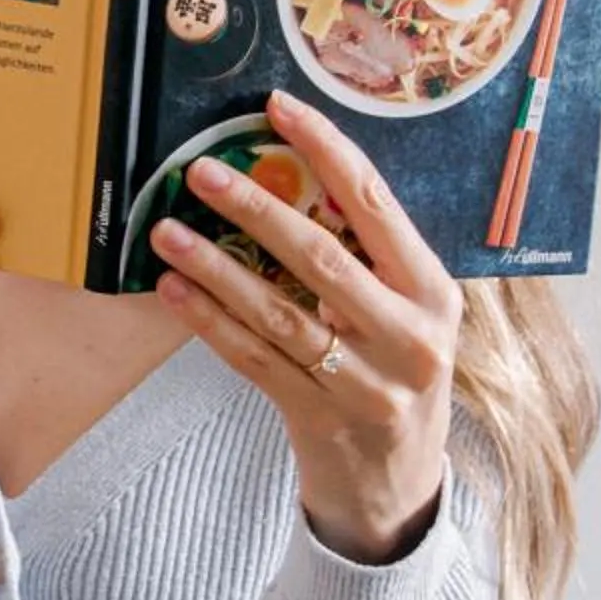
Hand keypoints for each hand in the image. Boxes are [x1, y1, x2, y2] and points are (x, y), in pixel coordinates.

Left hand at [148, 90, 461, 563]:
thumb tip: (293, 183)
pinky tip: (175, 291)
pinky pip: (254, 359)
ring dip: (217, 266)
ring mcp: (365, 382)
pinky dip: (210, 322)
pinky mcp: (320, 417)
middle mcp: (408, 336)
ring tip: (167, 230)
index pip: (376, 204)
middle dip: (255, 206)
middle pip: (321, 255)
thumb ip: (369, 265)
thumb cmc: (395, 384)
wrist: (399, 490)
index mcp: (433, 294)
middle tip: (202, 172)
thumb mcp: (407, 320)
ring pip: (278, 310)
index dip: (326, 150)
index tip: (279, 109)